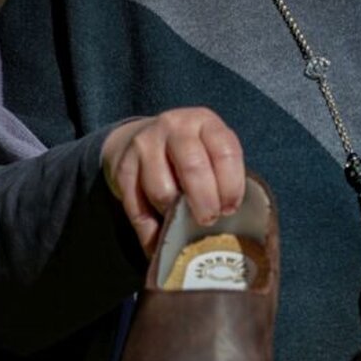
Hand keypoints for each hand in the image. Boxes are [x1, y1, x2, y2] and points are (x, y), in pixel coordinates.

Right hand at [101, 109, 245, 257]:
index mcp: (204, 121)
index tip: (230, 209)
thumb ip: (223, 173)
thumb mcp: (211, 147)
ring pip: (162, 191)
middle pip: (193, 168)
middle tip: (209, 221)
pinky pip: (137, 208)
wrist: (142, 137)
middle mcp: (174, 127)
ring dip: (175, 215)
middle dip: (205, 203)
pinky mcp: (123, 168)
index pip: (224, 152)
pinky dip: (151, 231)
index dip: (231, 186)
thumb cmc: (189, 150)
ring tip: (184, 223)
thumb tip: (237, 222)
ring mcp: (145, 145)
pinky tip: (162, 238)